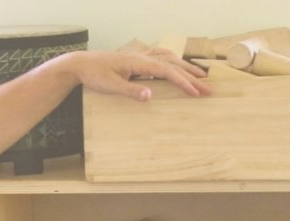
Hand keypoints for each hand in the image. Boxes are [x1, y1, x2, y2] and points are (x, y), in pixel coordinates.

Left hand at [66, 50, 210, 101]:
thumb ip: (130, 91)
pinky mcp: (136, 59)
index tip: (197, 92)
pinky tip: (177, 67)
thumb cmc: (94, 75)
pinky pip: (161, 57)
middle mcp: (143, 56)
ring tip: (201, 76)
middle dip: (192, 76)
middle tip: (209, 88)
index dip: (184, 82)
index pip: (167, 72)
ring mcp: (140, 56)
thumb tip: (150, 95)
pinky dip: (173, 62)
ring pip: (169, 58)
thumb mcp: (110, 86)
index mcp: (138, 63)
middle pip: (173, 64)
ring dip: (186, 67)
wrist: (80, 64)